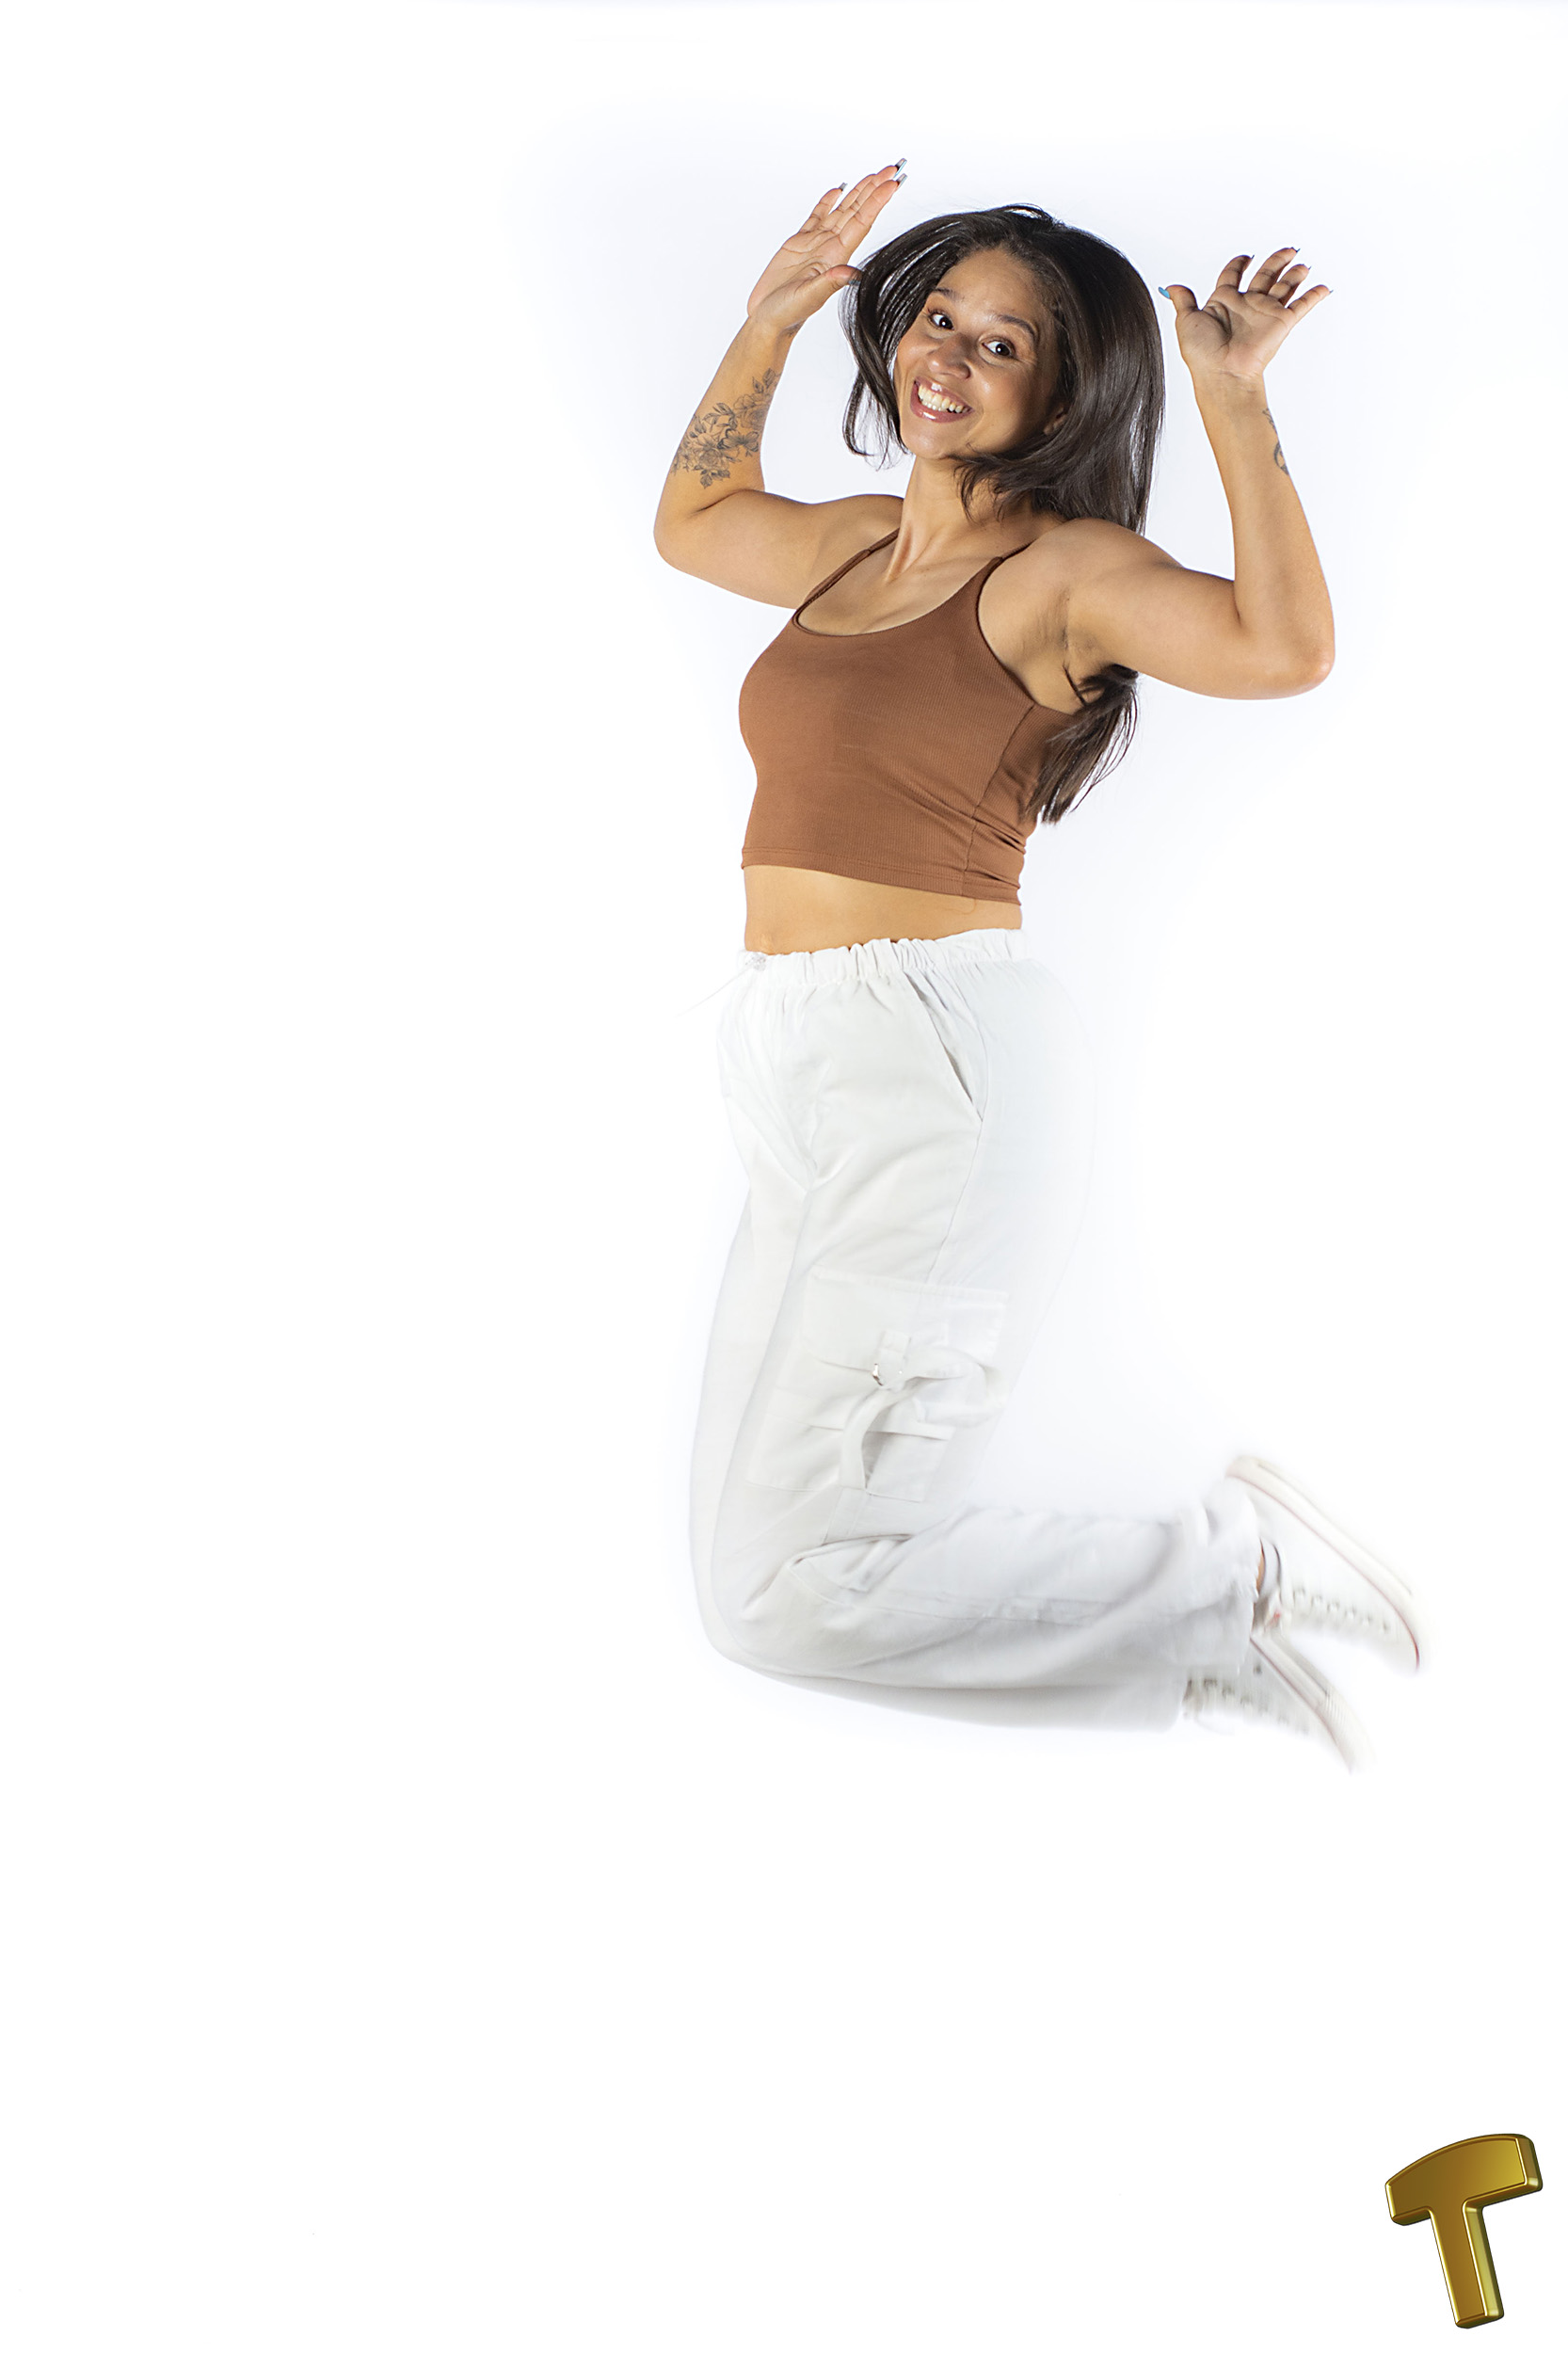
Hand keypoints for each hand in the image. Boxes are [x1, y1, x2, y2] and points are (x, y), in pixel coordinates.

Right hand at [746, 164, 903, 338]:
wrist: (768, 319)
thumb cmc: (787, 314)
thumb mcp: (810, 298)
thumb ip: (830, 283)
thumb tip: (852, 273)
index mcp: (836, 257)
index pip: (861, 223)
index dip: (877, 202)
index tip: (891, 184)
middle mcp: (830, 248)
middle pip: (857, 211)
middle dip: (874, 189)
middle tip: (892, 169)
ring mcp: (816, 244)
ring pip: (840, 211)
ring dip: (857, 192)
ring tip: (873, 175)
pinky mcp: (799, 244)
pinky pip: (817, 217)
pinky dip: (827, 202)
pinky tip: (838, 190)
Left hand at [1160, 248, 1329, 381]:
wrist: (1222, 373)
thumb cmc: (1203, 354)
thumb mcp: (1186, 322)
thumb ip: (1183, 301)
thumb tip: (1171, 287)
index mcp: (1224, 303)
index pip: (1233, 276)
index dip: (1239, 264)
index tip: (1245, 257)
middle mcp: (1246, 307)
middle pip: (1265, 276)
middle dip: (1276, 262)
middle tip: (1287, 251)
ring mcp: (1264, 315)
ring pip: (1284, 287)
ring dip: (1295, 275)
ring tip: (1302, 264)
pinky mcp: (1281, 324)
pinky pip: (1301, 307)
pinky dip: (1314, 296)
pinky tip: (1323, 288)